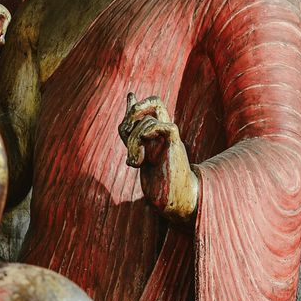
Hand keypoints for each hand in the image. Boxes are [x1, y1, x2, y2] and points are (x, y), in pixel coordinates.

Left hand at [120, 92, 198, 222]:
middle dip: (135, 110)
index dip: (133, 106)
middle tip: (126, 129)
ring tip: (135, 162)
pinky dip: (149, 135)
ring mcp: (170, 138)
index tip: (128, 104)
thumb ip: (131, 139)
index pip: (146, 109)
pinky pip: (164, 125)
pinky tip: (143, 156)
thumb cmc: (159, 181)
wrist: (175, 198)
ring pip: (148, 121)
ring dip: (134, 140)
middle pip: (155, 102)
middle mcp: (164, 132)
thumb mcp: (139, 156)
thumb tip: (125, 125)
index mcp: (156, 134)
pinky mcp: (176, 144)